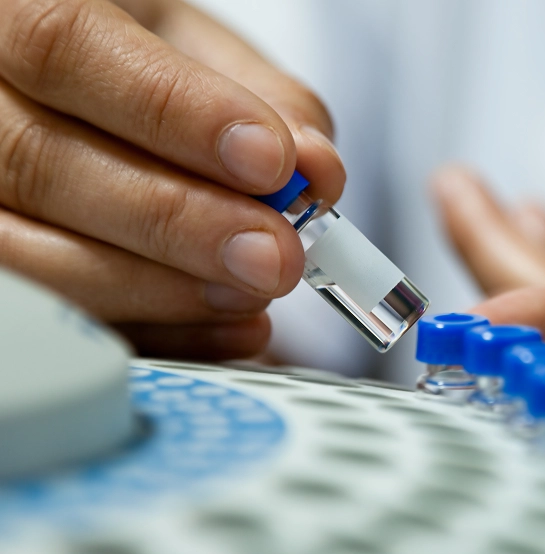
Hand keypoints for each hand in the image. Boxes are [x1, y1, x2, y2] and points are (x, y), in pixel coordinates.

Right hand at [0, 0, 344, 358]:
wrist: (81, 91)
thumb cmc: (134, 64)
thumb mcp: (194, 48)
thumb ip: (260, 94)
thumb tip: (316, 169)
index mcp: (11, 12)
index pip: (67, 48)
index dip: (173, 112)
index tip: (271, 162)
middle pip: (44, 165)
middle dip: (178, 220)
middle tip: (273, 253)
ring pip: (33, 256)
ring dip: (163, 287)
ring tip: (254, 289)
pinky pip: (58, 319)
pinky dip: (155, 332)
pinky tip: (228, 325)